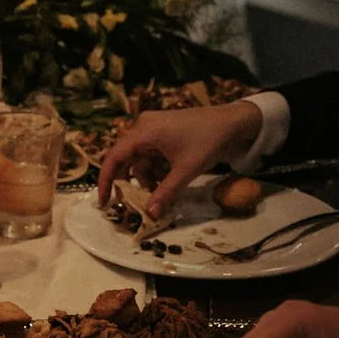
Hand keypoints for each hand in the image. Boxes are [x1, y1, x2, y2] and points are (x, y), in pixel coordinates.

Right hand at [97, 100, 263, 213]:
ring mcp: (153, 129)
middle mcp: (143, 127)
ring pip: (139, 160)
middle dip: (129, 183)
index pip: (114, 157)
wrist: (233, 122)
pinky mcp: (163, 133)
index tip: (105, 202)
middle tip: (132, 203)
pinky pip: (150, 155)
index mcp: (144, 131)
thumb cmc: (208, 141)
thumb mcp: (185, 171)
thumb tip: (149, 214)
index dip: (106, 181)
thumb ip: (165, 193)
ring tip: (159, 195)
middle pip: (126, 159)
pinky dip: (155, 170)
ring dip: (146, 179)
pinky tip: (166, 183)